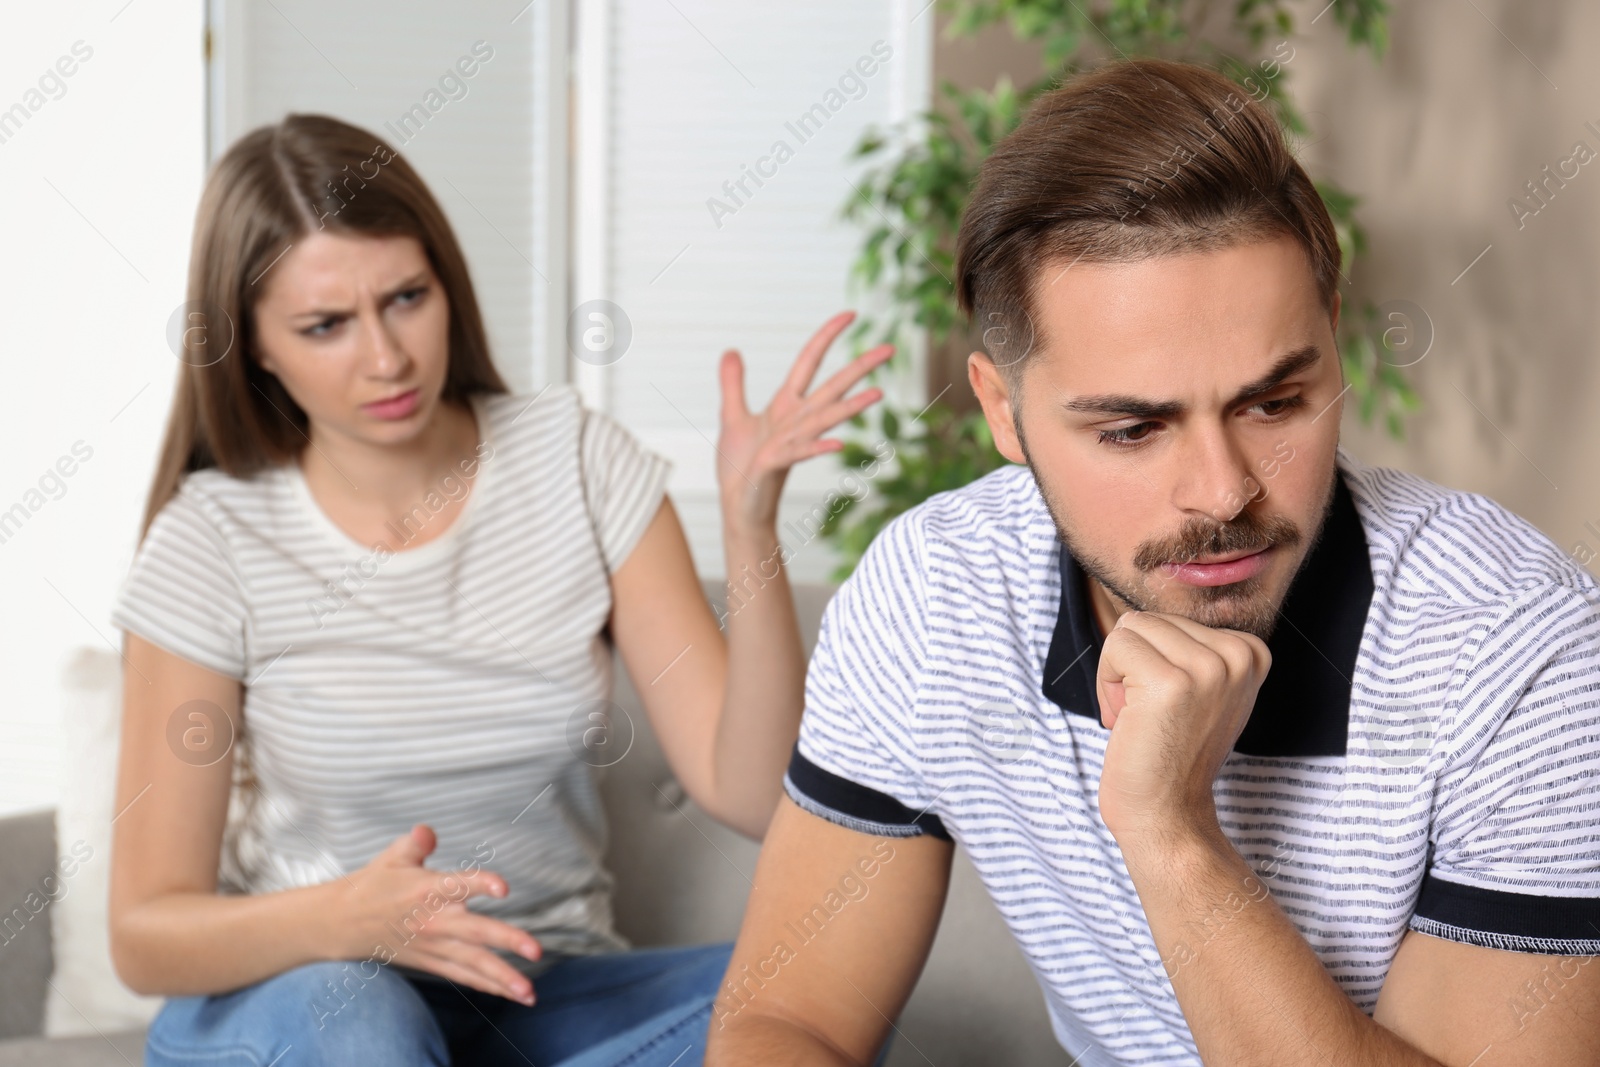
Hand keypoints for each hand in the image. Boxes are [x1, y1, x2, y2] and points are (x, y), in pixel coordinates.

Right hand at [332, 824, 541, 1004]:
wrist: (343, 923)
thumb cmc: (375, 884)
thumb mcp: (393, 856)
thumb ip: (416, 843)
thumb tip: (427, 831)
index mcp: (427, 889)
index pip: (458, 885)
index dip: (480, 883)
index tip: (503, 887)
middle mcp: (434, 921)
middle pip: (476, 932)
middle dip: (508, 941)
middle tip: (536, 950)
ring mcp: (434, 945)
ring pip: (473, 963)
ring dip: (504, 979)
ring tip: (530, 994)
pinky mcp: (432, 961)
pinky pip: (464, 976)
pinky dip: (488, 985)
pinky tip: (513, 995)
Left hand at [716, 310, 893, 529]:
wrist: (738, 505)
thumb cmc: (739, 466)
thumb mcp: (731, 416)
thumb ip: (733, 384)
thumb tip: (731, 350)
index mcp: (785, 405)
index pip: (810, 361)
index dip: (828, 336)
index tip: (850, 314)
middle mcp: (795, 420)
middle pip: (832, 386)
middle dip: (860, 367)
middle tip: (890, 348)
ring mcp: (790, 441)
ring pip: (824, 418)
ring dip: (850, 406)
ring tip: (878, 393)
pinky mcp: (775, 464)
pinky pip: (800, 453)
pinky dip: (817, 447)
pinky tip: (838, 443)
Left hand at [1095, 613, 1269, 843]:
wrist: (1167, 814)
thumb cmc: (1171, 752)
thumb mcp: (1202, 690)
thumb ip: (1191, 649)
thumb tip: (1142, 612)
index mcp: (1251, 652)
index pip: (1171, 620)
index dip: (1155, 661)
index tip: (1168, 706)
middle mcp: (1238, 656)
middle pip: (1149, 620)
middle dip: (1133, 665)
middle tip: (1149, 716)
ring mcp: (1207, 668)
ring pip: (1130, 629)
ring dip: (1118, 675)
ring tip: (1140, 718)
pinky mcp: (1170, 682)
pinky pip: (1115, 647)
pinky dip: (1106, 684)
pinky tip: (1127, 722)